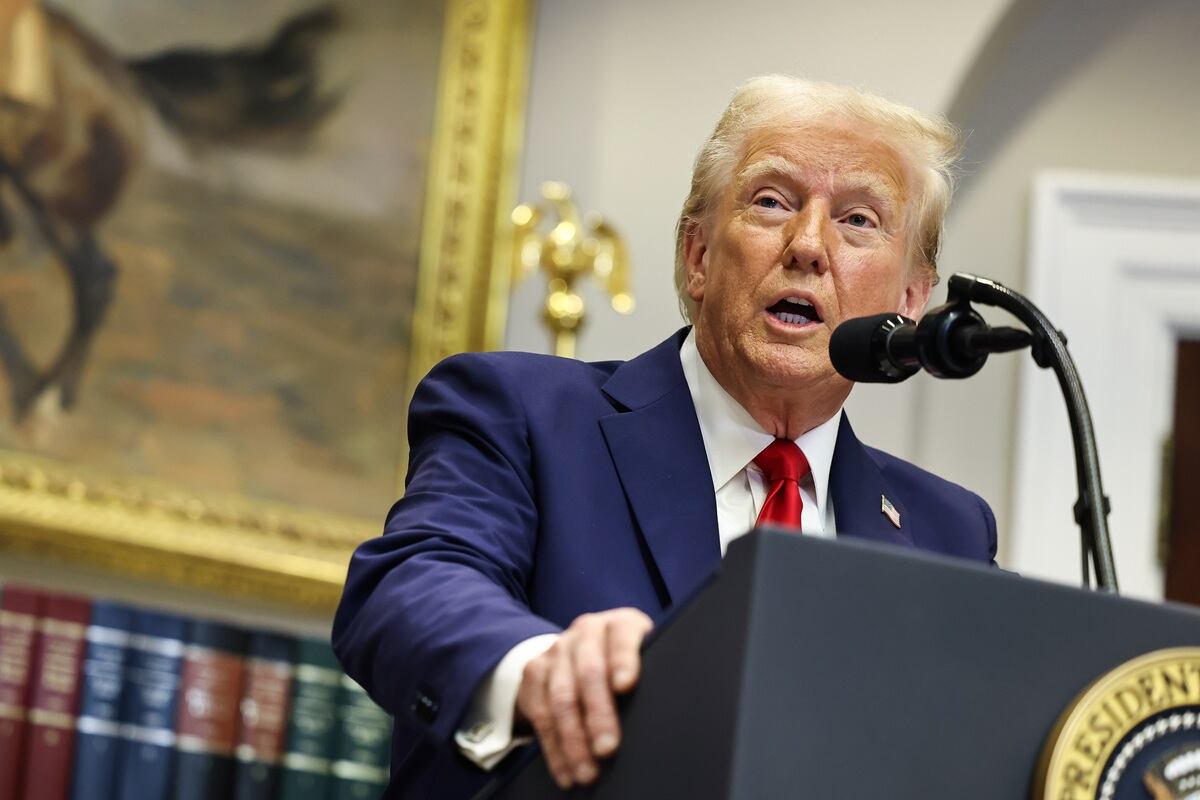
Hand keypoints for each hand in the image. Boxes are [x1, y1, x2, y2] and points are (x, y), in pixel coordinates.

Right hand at [515, 607, 652, 788]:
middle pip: (589, 673)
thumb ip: (651, 673)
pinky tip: (566, 769)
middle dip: (598, 714)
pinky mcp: (534, 671)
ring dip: (573, 740)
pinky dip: (554, 748)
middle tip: (607, 748)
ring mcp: (557, 650)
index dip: (623, 661)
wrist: (578, 645)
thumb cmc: (623, 659)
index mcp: (619, 624)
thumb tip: (669, 713)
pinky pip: (540, 713)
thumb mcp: (644, 655)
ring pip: (561, 697)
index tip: (626, 686)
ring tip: (587, 771)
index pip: (622, 638)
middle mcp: (586, 631)